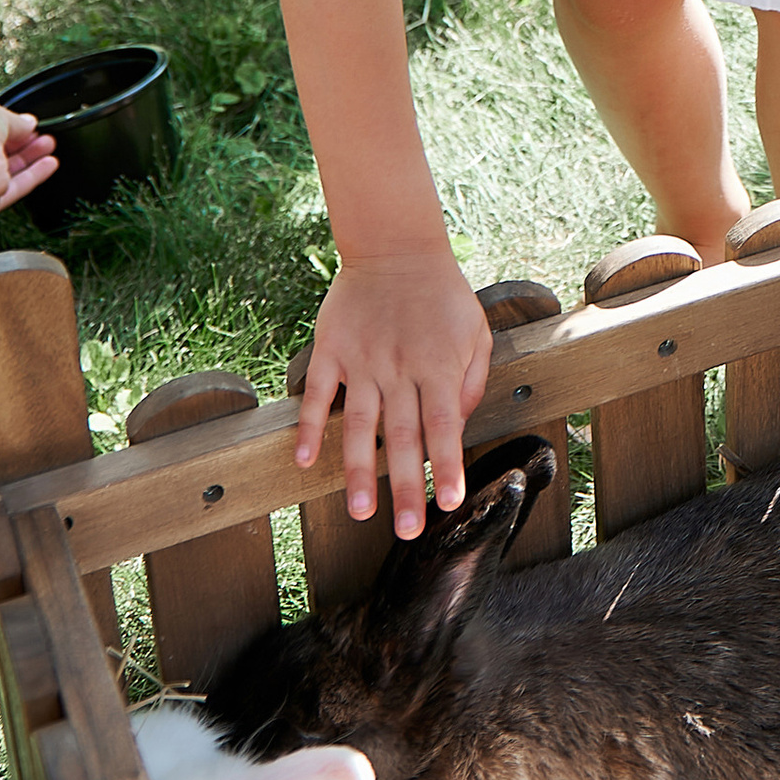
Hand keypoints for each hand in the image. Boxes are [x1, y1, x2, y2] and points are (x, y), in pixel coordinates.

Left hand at [0, 102, 57, 216]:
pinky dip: (34, 176)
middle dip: (24, 143)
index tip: (29, 125)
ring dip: (32, 159)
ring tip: (49, 146)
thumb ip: (16, 121)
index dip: (12, 128)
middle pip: (1, 153)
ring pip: (10, 172)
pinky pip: (16, 189)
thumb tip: (29, 122)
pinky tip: (48, 164)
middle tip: (43, 136)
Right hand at [293, 250, 494, 530]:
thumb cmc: (443, 296)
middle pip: (402, 438)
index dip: (447, 466)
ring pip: (358, 426)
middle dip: (404, 487)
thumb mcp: (476, 332)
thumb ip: (472, 380)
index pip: (445, 426)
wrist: (396, 249)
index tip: (449, 503)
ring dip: (357, 471)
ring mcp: (361, 362)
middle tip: (405, 530)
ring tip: (360, 511)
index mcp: (438, 367)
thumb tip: (459, 426)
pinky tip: (303, 460)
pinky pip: (317, 394)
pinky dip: (310, 427)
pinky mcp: (330, 350)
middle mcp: (399, 370)